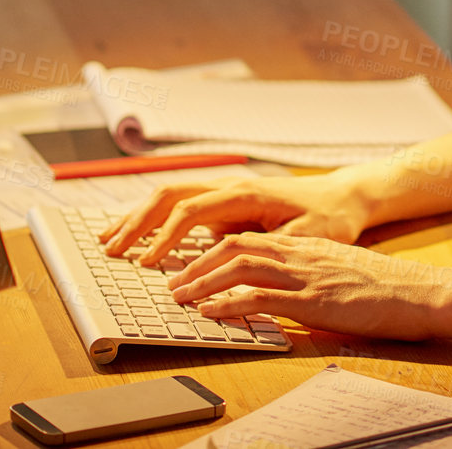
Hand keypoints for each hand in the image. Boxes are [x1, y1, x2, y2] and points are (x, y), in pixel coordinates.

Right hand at [98, 171, 374, 264]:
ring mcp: (225, 192)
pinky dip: (154, 219)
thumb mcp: (308, 238)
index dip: (165, 238)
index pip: (190, 212)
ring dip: (137, 217)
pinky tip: (137, 235)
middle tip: (110, 250)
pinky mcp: (225, 203)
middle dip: (136, 223)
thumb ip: (270, 247)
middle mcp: (229, 187)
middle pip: (168, 197)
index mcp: (244, 194)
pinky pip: (181, 207)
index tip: (147, 264)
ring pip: (169, 197)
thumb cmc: (330, 218)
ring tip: (108, 239)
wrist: (344, 197)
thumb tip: (237, 263)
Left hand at [167, 232, 451, 342]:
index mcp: (304, 245)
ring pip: (242, 266)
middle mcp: (300, 253)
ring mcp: (306, 275)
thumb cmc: (382, 287)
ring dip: (204, 281)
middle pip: (235, 245)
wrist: (418, 292)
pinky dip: (230, 303)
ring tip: (180, 296)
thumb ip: (305, 273)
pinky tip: (211, 312)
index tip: (187, 264)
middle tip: (172, 281)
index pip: (247, 237)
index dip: (211, 249)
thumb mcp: (337, 271)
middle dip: (197, 262)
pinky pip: (263, 298)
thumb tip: (276, 290)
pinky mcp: (315, 300)